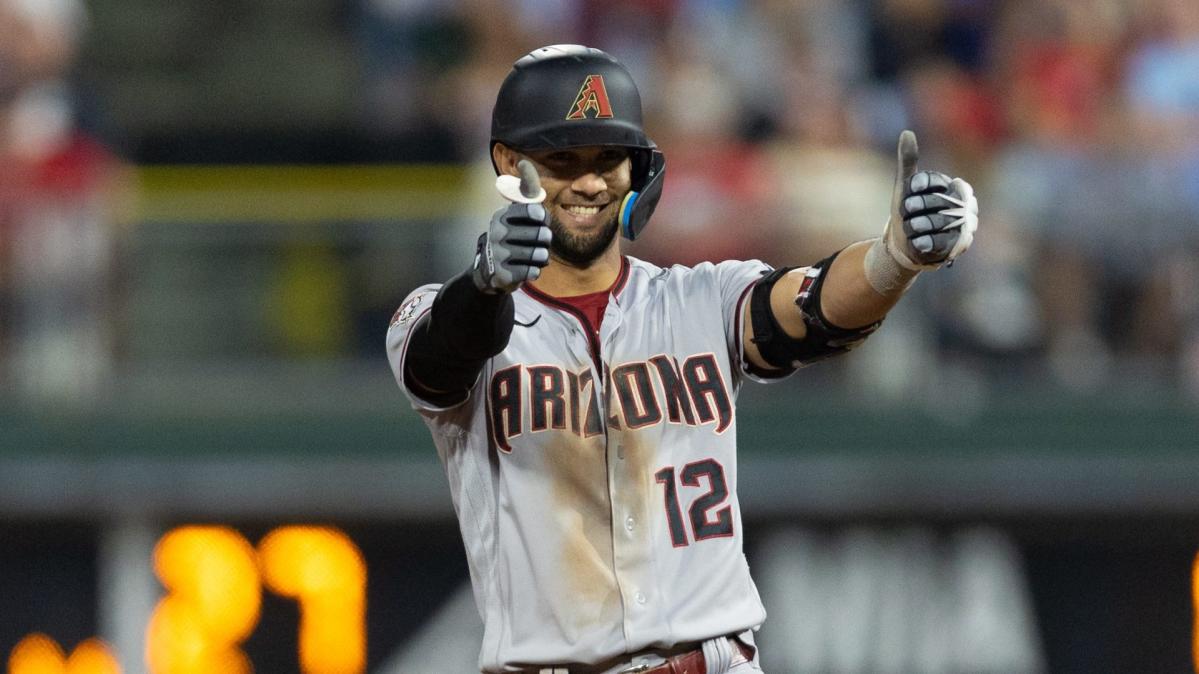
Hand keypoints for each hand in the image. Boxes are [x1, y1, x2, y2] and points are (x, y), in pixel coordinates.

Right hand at [472, 159, 552, 292]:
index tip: (537, 220)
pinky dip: (534, 271)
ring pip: (540, 255)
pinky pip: (534, 272)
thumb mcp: (514, 213)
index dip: (542, 218)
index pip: (534, 210)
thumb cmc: (510, 236)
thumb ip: (525, 192)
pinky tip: (525, 269)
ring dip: (541, 257)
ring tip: (531, 257)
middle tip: (536, 243)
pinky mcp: (503, 274)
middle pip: (542, 235)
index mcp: (502, 215)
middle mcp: (498, 232)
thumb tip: (524, 162)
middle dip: (545, 241)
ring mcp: (499, 254)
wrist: (488, 270)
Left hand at [882, 130, 978, 269]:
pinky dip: (926, 242)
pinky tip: (917, 242)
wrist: (904, 246)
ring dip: (920, 225)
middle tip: (906, 210)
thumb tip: (906, 132)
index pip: (938, 182)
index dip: (922, 186)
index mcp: (955, 187)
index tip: (909, 190)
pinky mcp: (958, 247)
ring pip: (941, 223)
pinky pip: (942, 242)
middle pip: (941, 202)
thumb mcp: (905, 187)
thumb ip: (908, 161)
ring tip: (911, 227)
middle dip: (919, 206)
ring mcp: (964, 227)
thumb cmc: (908, 213)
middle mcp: (965, 206)